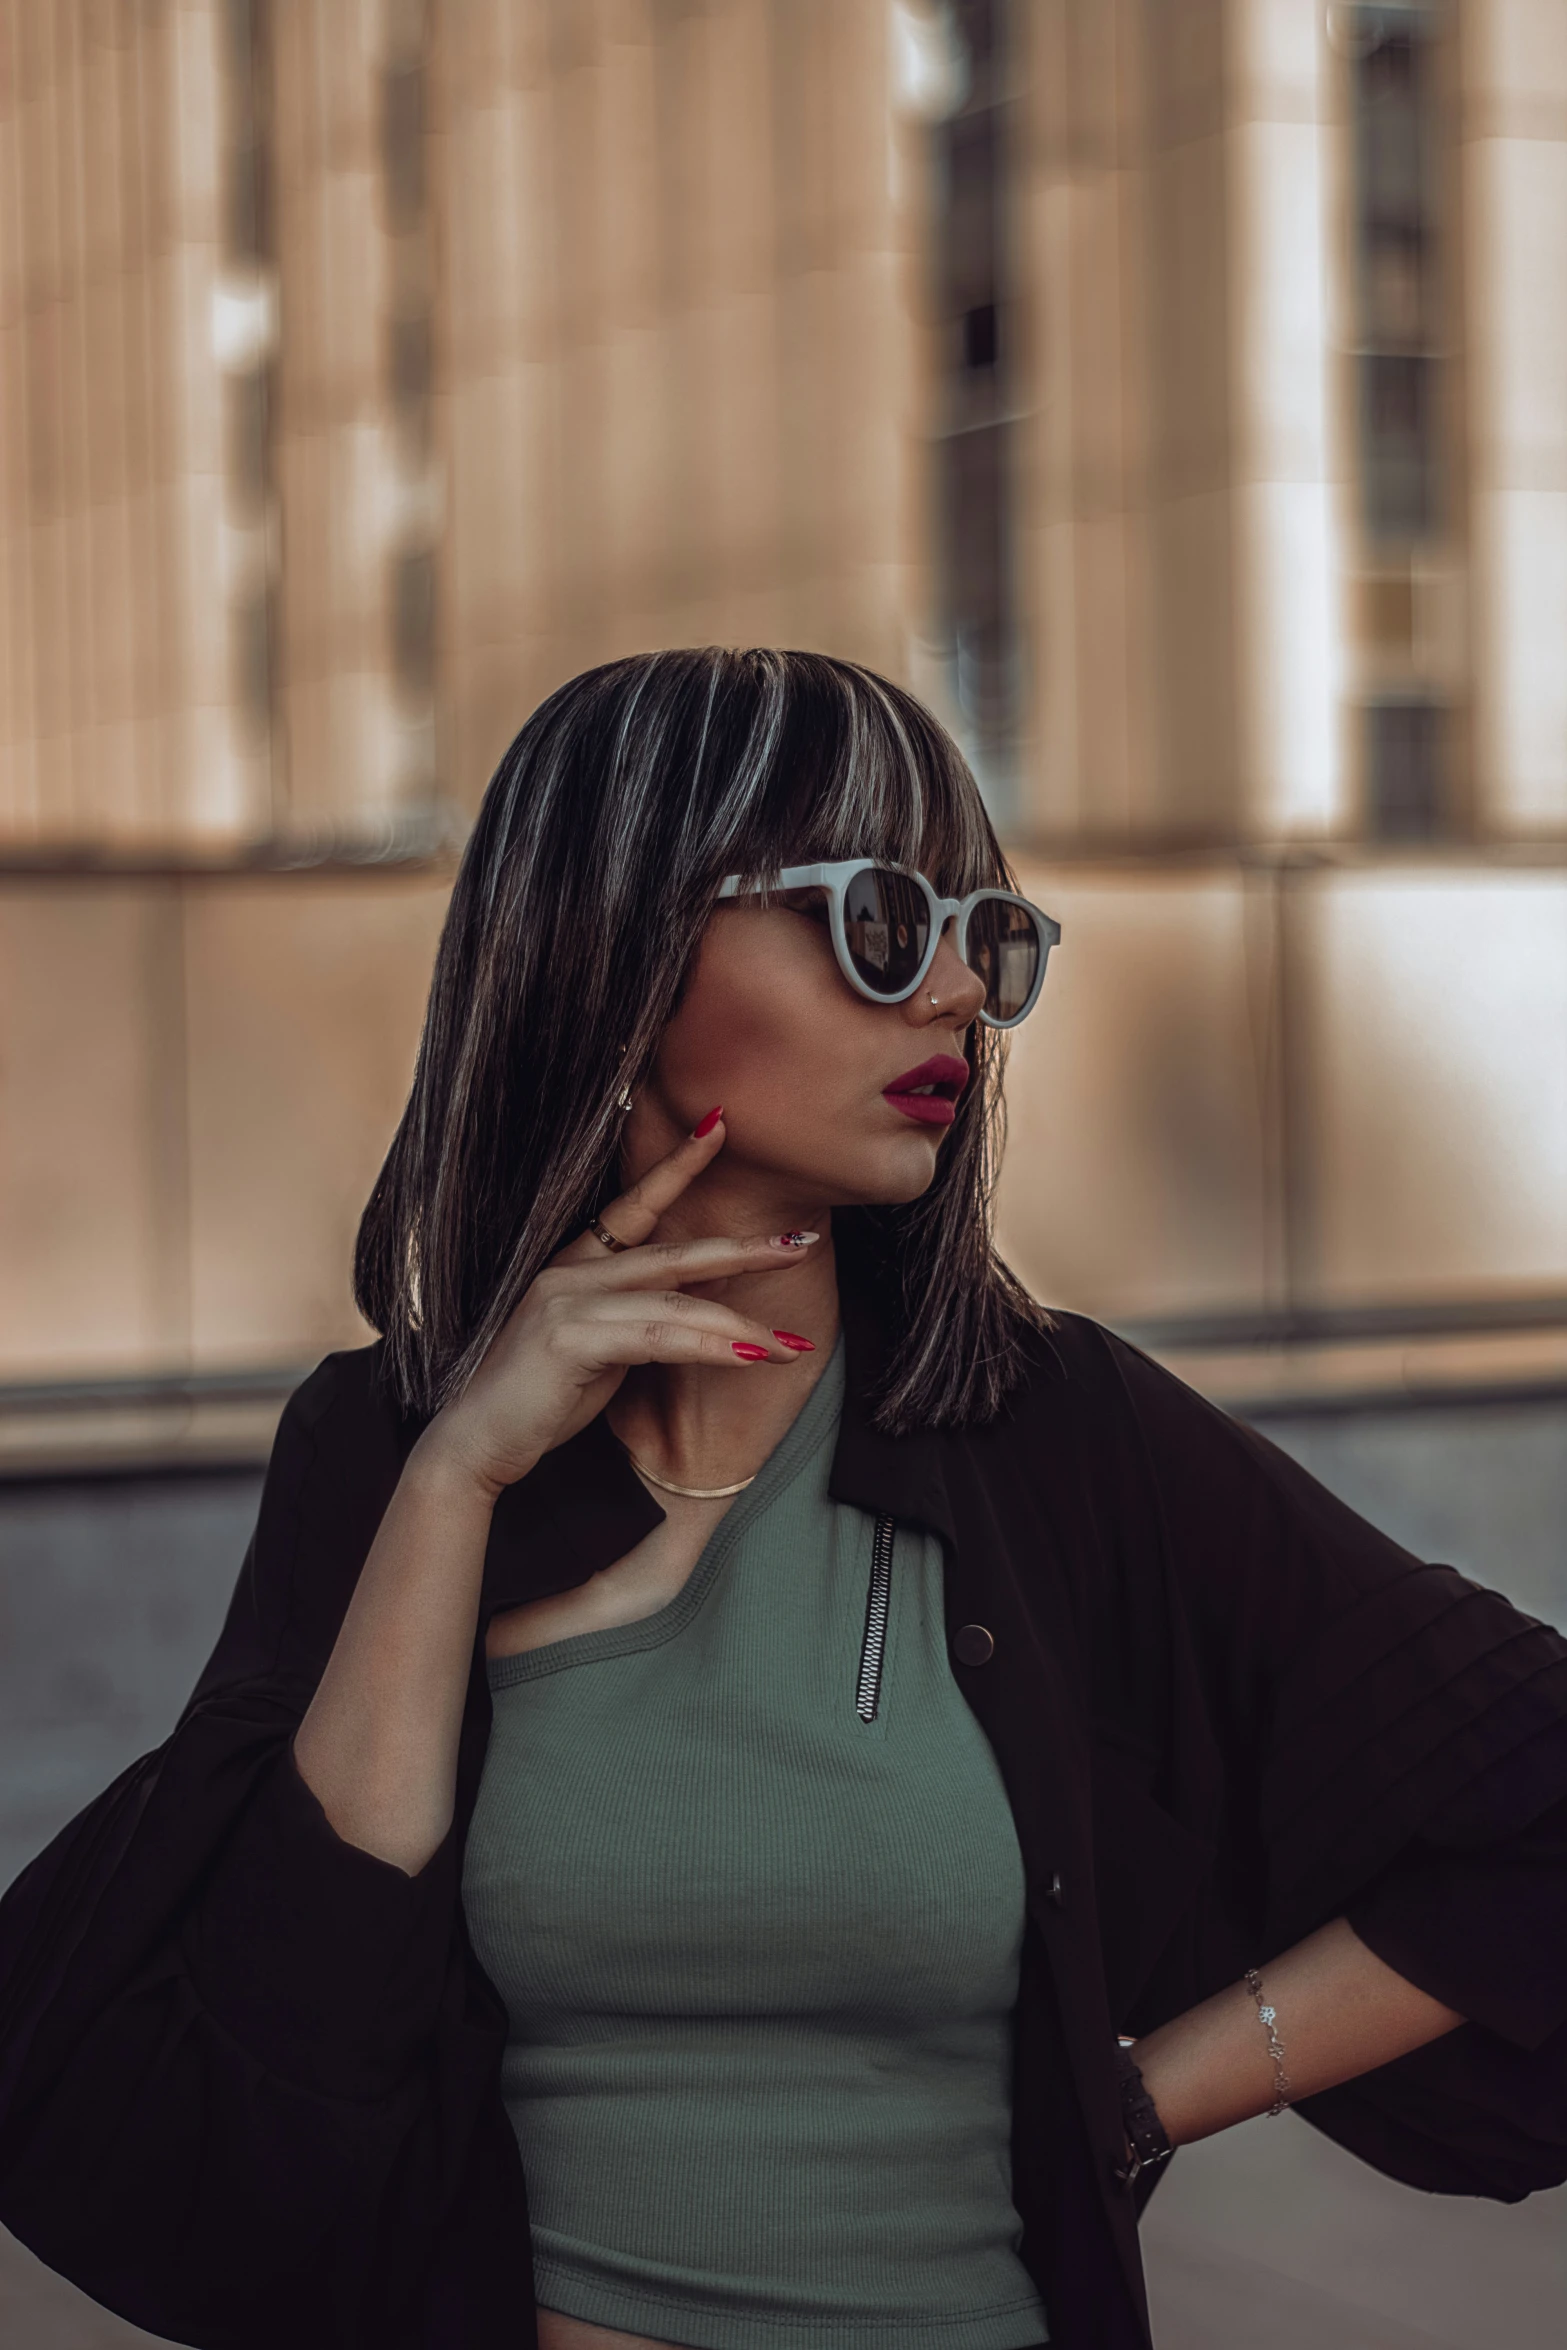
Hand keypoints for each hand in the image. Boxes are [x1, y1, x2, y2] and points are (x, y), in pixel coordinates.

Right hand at [411, 1115, 816, 1499]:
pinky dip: (708, 1346)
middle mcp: (569, 1273)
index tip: (719, 1127)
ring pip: (675, 1302)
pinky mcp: (569, 1338)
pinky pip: (657, 1337)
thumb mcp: (600, 1351)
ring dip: (740, 1326)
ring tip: (790, 1344)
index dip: (678, 1165)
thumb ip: (640, 1320)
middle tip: (799, 1244)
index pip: (633, 1205)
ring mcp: (566, 1301)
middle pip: (674, 1253)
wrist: (474, 1444)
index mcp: (572, 1266)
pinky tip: (747, 1356)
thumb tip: (700, 1304)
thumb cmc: (536, 1401)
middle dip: (742, 1250)